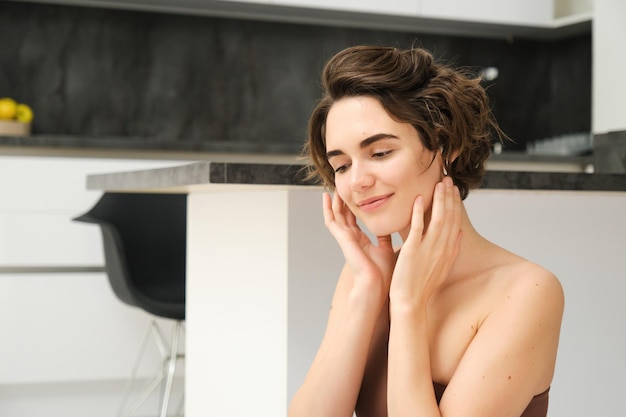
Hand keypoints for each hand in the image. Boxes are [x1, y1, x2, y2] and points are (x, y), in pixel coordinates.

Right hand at [322, 191, 395, 294]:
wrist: (376, 284)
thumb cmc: (383, 272)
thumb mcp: (387, 248)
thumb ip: (385, 237)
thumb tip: (389, 226)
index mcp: (361, 241)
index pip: (353, 220)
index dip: (352, 208)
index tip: (354, 196)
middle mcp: (351, 238)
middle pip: (343, 216)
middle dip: (342, 202)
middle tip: (341, 187)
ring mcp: (345, 238)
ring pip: (335, 216)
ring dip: (333, 202)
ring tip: (332, 188)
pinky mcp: (342, 238)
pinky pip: (331, 220)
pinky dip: (327, 208)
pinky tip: (326, 197)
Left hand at [390, 177, 461, 305]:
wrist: (411, 301)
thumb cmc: (422, 286)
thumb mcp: (443, 268)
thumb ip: (452, 250)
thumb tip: (460, 234)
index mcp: (449, 251)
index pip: (455, 222)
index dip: (455, 204)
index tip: (454, 190)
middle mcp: (442, 248)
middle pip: (449, 217)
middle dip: (449, 196)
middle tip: (447, 179)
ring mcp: (428, 248)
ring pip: (438, 219)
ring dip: (439, 200)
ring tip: (438, 184)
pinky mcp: (413, 250)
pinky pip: (418, 227)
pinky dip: (419, 212)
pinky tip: (419, 199)